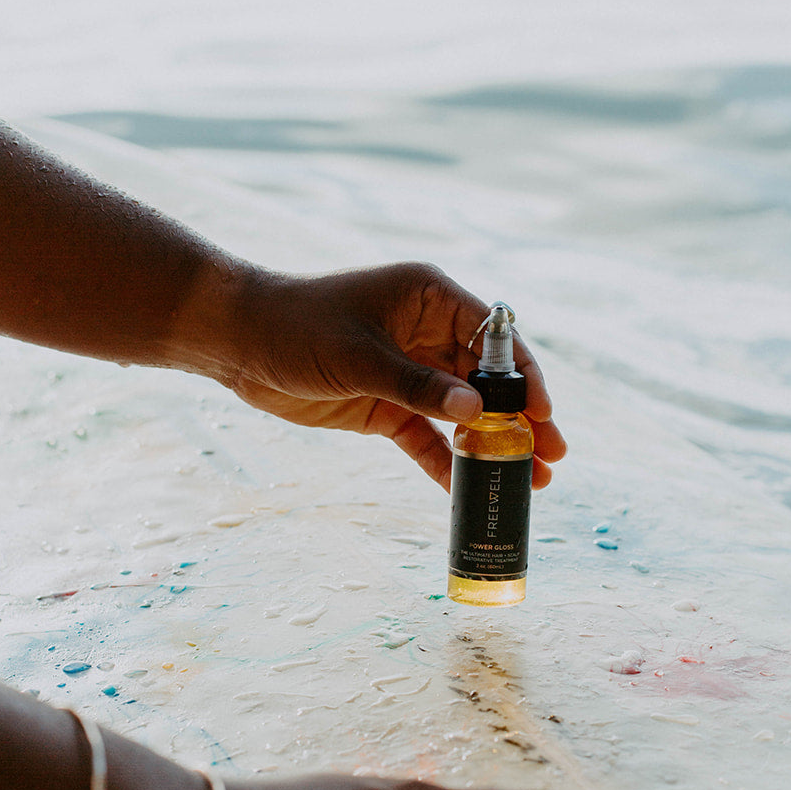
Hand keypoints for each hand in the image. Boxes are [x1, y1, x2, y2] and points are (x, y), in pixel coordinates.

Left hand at [222, 262, 565, 490]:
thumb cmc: (298, 327)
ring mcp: (408, 371)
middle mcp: (426, 332)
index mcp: (428, 298)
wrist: (238, 342)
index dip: (522, 376)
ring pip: (462, 412)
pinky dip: (445, 461)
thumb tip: (478, 414)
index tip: (542, 413)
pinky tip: (468, 490)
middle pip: (486, 380)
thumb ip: (420, 387)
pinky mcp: (386, 406)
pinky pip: (426, 436)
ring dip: (491, 445)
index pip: (492, 338)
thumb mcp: (361, 358)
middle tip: (552, 456)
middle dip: (519, 420)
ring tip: (529, 481)